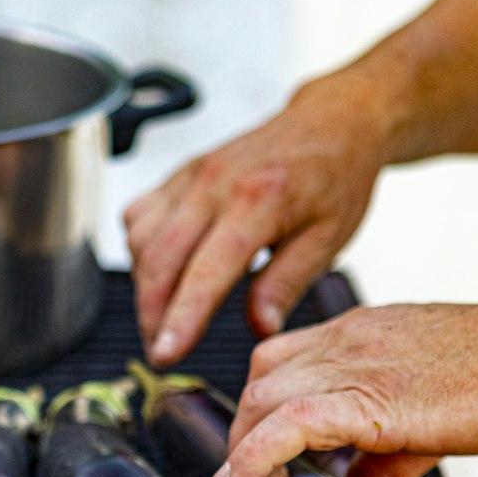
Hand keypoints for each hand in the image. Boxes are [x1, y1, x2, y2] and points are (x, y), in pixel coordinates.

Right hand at [125, 70, 391, 365]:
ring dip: (144, 286)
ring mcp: (192, 174)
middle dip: (152, 314)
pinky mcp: (181, 172)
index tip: (165, 355)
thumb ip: (287, 284)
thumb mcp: (329, 238)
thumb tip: (260, 329)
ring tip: (163, 320)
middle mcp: (216, 183)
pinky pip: (140, 216)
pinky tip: (161, 272)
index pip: (206, 270)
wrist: (332, 121)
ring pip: (142, 239)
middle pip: (160, 258)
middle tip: (160, 354)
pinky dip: (141, 250)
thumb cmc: (337, 178)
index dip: (181, 317)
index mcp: (259, 200)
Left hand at [213, 303, 477, 476]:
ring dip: (244, 457)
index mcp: (357, 337)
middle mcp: (345, 342)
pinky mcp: (369, 397)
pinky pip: (288, 422)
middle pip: (259, 383)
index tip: (253, 458)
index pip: (279, 364)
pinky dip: (254, 455)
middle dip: (241, 441)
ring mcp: (353, 363)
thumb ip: (385, 463)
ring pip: (263, 399)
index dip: (256, 414)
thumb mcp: (428, 421)